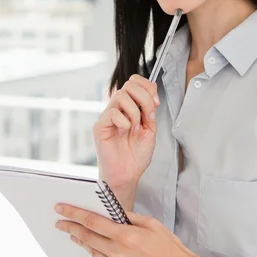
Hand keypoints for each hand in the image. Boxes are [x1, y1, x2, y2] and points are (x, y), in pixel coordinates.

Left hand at [54, 204, 197, 256]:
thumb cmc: (170, 248)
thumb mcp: (152, 224)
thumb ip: (129, 217)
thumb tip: (113, 212)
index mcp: (126, 236)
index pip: (92, 222)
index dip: (74, 214)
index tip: (60, 209)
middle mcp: (118, 254)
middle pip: (87, 238)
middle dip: (71, 228)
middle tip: (59, 222)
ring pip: (94, 252)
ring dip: (82, 242)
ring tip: (74, 234)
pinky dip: (101, 254)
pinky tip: (100, 249)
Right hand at [93, 74, 159, 197]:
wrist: (127, 174)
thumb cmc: (136, 156)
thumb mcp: (150, 130)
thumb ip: (150, 111)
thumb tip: (151, 95)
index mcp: (129, 107)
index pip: (134, 82)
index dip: (147, 86)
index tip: (156, 102)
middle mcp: (118, 109)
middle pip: (128, 84)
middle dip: (144, 98)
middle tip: (147, 116)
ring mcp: (108, 116)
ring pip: (121, 95)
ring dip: (134, 111)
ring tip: (135, 127)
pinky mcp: (100, 126)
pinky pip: (113, 113)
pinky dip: (124, 122)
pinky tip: (125, 132)